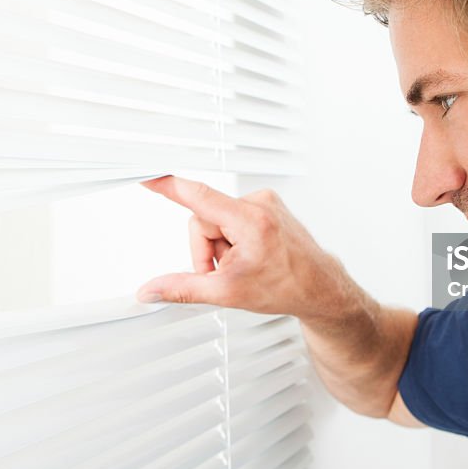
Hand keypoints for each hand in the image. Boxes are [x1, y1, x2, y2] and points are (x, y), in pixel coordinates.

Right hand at [136, 176, 349, 320]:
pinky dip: (233, 239)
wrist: (318, 287)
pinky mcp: (267, 205)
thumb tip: (151, 290)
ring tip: (242, 265)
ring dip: (221, 247)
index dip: (168, 185)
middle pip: (204, 219)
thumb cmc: (286, 287)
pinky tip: (250, 255)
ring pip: (217, 220)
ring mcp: (265, 202)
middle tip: (225, 272)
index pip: (198, 196)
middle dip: (207, 250)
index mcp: (249, 220)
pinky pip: (232, 217)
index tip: (149, 175)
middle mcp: (258, 203)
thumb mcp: (227, 293)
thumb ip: (183, 289)